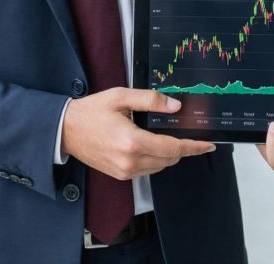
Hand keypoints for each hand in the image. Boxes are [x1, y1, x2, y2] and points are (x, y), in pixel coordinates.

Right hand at [61, 88, 215, 180]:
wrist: (66, 130)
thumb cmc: (90, 112)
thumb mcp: (121, 97)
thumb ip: (150, 100)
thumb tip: (174, 106)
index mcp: (132, 141)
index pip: (173, 147)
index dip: (194, 146)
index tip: (208, 145)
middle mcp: (130, 161)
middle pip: (170, 159)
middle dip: (182, 147)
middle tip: (186, 134)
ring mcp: (125, 171)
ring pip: (160, 166)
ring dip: (168, 154)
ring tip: (162, 136)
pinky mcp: (120, 175)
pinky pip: (147, 170)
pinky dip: (155, 159)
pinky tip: (149, 144)